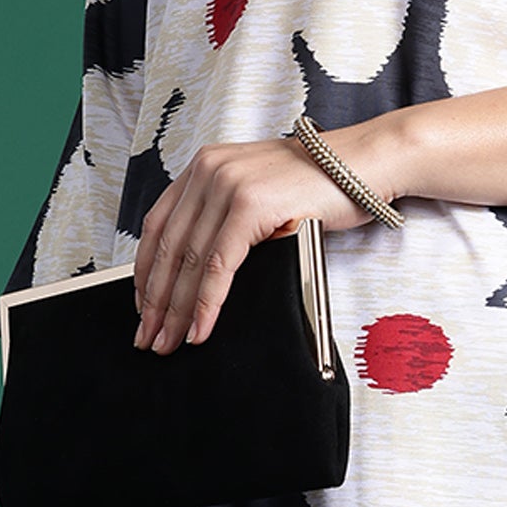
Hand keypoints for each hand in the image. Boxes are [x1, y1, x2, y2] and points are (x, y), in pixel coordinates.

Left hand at [133, 133, 381, 352]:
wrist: (365, 164)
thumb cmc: (320, 183)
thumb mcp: (258, 192)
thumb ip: (225, 216)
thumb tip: (196, 271)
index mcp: (205, 165)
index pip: (158, 225)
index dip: (144, 272)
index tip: (142, 306)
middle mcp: (210, 169)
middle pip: (168, 247)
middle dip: (155, 300)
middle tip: (148, 336)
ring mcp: (228, 184)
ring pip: (189, 260)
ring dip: (176, 309)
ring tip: (169, 341)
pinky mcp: (250, 204)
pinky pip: (219, 265)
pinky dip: (206, 303)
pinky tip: (200, 328)